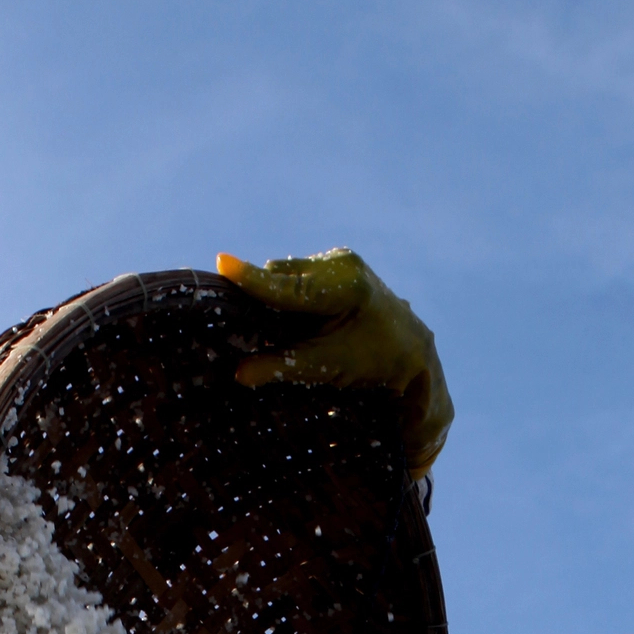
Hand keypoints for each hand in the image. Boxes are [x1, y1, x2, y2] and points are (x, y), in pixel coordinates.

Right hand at [217, 248, 453, 475]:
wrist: (411, 349)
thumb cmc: (373, 362)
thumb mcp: (329, 367)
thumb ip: (284, 366)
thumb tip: (240, 373)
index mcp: (346, 287)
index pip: (289, 287)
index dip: (253, 280)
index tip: (222, 263)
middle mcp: (342, 264)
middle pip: (282, 275)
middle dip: (262, 297)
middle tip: (248, 326)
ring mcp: (340, 259)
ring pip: (288, 273)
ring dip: (277, 296)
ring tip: (287, 328)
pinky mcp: (337, 262)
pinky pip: (299, 274)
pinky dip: (292, 293)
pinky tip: (300, 317)